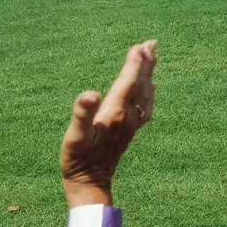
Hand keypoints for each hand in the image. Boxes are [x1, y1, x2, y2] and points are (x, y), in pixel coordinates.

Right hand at [61, 40, 156, 204]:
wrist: (90, 183)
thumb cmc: (78, 159)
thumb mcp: (74, 136)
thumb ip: (82, 114)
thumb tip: (89, 93)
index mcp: (115, 113)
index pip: (128, 82)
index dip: (134, 63)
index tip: (140, 46)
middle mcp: (128, 117)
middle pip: (140, 84)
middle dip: (145, 63)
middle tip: (151, 43)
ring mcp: (131, 124)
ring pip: (145, 93)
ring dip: (148, 74)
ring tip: (152, 58)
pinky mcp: (130, 131)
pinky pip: (145, 106)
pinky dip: (148, 92)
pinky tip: (148, 90)